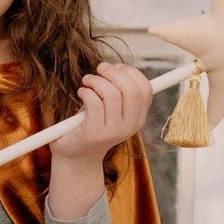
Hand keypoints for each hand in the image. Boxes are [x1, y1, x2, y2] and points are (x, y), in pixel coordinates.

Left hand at [48, 62, 152, 219]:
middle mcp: (130, 126)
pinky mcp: (95, 132)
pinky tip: (81, 92)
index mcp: (138, 118)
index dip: (131, 72)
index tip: (116, 67)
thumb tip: (117, 67)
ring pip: (112, 94)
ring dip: (96, 80)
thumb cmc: (93, 125)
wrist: (77, 156)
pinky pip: (94, 102)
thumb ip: (119, 91)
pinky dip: (86, 91)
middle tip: (100, 69)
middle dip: (114, 72)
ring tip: (86, 81)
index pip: (146, 89)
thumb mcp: (111, 109)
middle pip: (131, 89)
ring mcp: (113, 131)